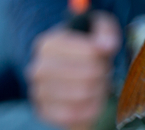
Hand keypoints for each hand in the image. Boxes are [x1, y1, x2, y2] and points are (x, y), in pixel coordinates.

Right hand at [27, 11, 120, 129]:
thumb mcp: (97, 28)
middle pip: (88, 75)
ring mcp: (38, 92)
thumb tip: (106, 46)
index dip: (103, 55)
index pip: (90, 52)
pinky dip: (89, 109)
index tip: (102, 54)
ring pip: (82, 96)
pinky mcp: (43, 112)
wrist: (67, 69)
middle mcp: (38, 68)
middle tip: (102, 71)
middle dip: (102, 73)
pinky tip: (91, 99)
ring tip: (97, 84)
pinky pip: (73, 116)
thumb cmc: (85, 46)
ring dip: (98, 91)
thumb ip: (105, 32)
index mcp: (48, 44)